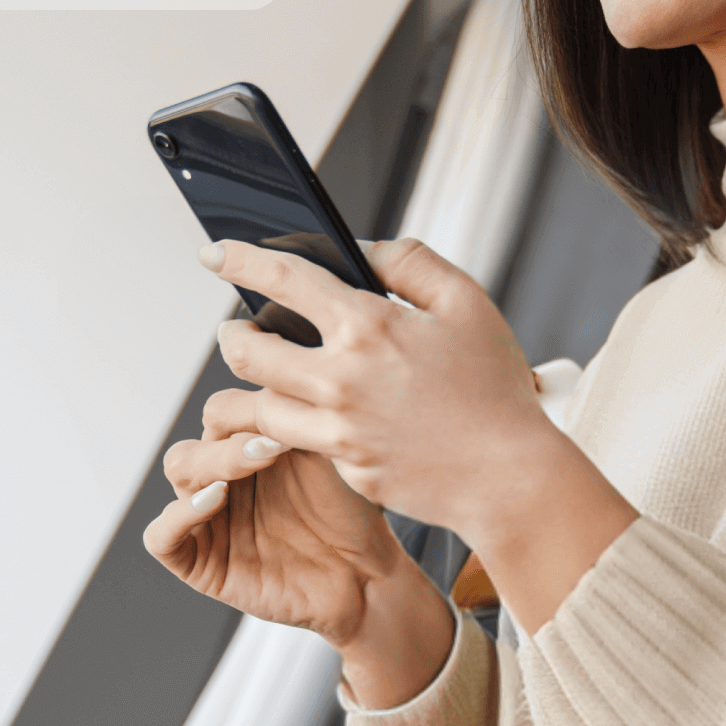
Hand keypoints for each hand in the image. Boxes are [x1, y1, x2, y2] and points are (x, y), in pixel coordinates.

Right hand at [141, 387, 453, 705]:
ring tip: (252, 464)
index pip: (221, 409)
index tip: (288, 411)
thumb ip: (300, 411)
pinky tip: (216, 500)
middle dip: (231, 436)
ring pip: (178, 470)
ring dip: (212, 462)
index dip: (246, 407)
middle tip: (273, 443)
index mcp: (247, 444)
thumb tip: (287, 354)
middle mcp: (222, 475)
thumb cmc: (352, 510)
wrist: (367, 574)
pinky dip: (179, 515)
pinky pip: (160, 535)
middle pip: (199, 433)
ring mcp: (206, 517)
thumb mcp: (330, 449)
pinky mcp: (200, 562)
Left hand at [204, 237, 638, 630]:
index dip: (239, 260)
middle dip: (231, 334)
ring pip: (255, 406)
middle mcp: (341, 379)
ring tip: (258, 374)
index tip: (214, 253)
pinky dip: (286, 427)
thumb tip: (362, 249)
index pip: (283, 279)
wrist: (510, 476)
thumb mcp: (467, 303)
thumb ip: (410, 262)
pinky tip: (300, 416)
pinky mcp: (344, 468)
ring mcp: (338, 430)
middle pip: (246, 351)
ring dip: (245, 386)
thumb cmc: (494, 386)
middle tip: (236, 328)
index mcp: (368, 326)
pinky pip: (295, 443)